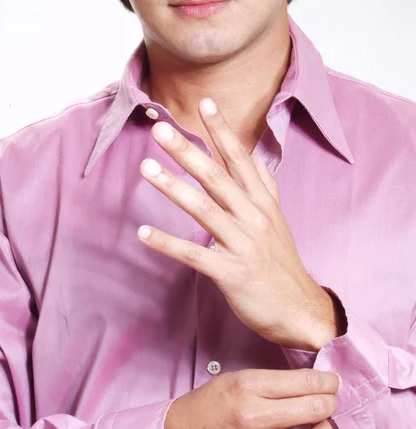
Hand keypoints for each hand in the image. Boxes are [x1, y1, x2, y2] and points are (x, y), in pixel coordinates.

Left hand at [137, 98, 341, 349]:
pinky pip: (195, 255)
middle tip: (161, 129)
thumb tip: (257, 160)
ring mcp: (243, 245)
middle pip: (217, 178)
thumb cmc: (282, 265)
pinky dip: (168, 243)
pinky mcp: (231, 273)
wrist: (300, 310)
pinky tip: (143, 233)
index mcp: (263, 204)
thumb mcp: (278, 221)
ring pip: (204, 209)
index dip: (223, 131)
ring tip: (146, 167)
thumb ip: (265, 190)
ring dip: (173, 187)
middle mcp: (254, 218)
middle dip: (188, 151)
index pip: (241, 160)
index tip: (204, 103)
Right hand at [163, 368, 339, 428]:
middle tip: (330, 402)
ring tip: (321, 425)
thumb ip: (269, 383)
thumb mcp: (232, 382)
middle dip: (331, 403)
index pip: (304, 382)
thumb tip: (311, 384)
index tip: (333, 382)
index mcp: (245, 387)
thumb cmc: (204, 409)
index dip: (328, 381)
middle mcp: (252, 416)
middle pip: (315, 408)